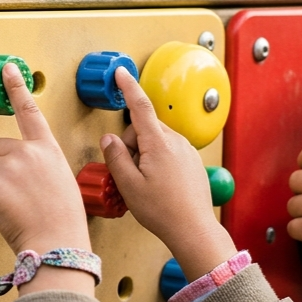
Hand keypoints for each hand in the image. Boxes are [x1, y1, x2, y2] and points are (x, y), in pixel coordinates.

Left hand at [0, 62, 93, 295]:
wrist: (59, 245)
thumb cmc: (62, 223)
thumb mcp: (60, 184)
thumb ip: (39, 169)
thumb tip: (18, 175)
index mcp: (47, 150)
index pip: (30, 112)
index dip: (17, 88)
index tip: (9, 69)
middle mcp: (28, 153)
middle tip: (6, 195)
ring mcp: (10, 168)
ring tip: (3, 207)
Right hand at [102, 68, 235, 278]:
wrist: (193, 229)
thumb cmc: (162, 211)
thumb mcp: (128, 185)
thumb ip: (116, 157)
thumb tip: (109, 139)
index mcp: (158, 144)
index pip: (140, 106)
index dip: (128, 88)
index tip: (120, 72)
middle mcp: (176, 142)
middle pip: (144, 128)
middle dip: (132, 144)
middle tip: (130, 172)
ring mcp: (187, 151)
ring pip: (156, 140)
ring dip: (145, 154)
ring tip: (146, 182)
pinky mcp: (192, 161)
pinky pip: (169, 151)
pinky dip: (158, 161)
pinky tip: (159, 184)